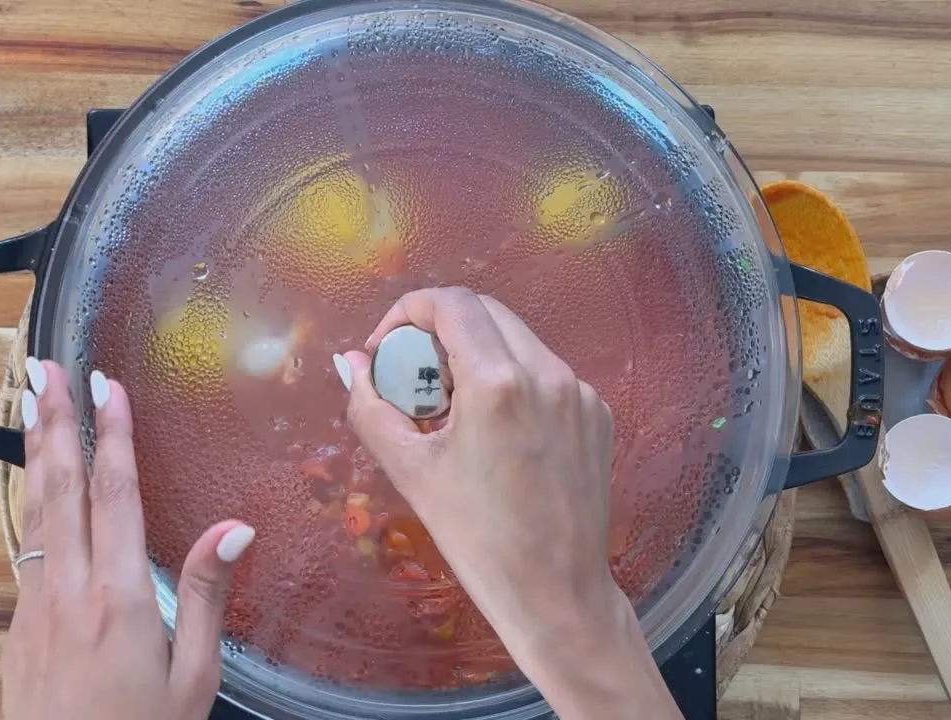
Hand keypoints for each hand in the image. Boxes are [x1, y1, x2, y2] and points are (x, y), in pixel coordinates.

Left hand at [2, 359, 254, 719]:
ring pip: (34, 514)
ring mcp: (34, 608)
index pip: (115, 494)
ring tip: (30, 406)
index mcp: (119, 597)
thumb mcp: (193, 675)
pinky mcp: (17, 629)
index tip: (107, 387)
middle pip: (59, 488)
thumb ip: (206, 595)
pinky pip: (27, 551)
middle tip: (43, 369)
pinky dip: (34, 506)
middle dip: (52, 422)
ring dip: (34, 454)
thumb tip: (233, 529)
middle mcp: (68, 591)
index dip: (111, 434)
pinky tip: (40, 493)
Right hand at [339, 287, 678, 719]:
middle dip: (440, 330)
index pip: (451, 303)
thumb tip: (353, 365)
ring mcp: (579, 393)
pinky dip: (513, 382)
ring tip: (453, 408)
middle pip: (486, 312)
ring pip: (518, 341)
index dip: (408, 311)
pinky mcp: (598, 414)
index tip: (386, 348)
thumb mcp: (410, 472)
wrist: (557, 592)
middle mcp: (547, 374)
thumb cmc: (477, 539)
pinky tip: (497, 432)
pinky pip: (546, 374)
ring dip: (477, 354)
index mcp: (498, 383)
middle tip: (415, 376)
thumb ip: (372, 407)